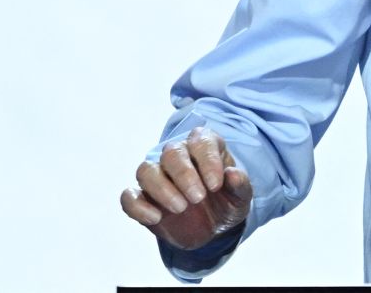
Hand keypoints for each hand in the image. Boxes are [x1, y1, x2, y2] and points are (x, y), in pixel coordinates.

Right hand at [120, 126, 251, 250]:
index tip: (215, 185)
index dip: (207, 160)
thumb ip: (240, 185)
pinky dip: (137, 206)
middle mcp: (179, 156)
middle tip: (198, 198)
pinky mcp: (143, 198)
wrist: (213, 229)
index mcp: (205, 146)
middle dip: (183, 175)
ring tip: (181, 208)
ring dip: (161, 189)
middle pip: (170, 153)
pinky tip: (156, 218)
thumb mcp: (241, 197)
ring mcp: (158, 176)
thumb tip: (233, 174)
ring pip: (146, 170)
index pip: (200, 141)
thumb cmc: (227, 203)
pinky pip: (129, 196)